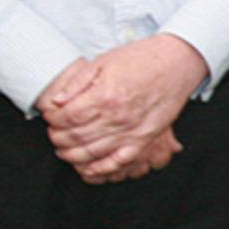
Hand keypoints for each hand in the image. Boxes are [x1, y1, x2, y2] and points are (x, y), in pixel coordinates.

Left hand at [40, 34, 209, 180]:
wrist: (177, 62)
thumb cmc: (143, 58)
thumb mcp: (104, 61)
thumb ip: (78, 82)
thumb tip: (57, 101)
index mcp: (104, 96)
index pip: (66, 118)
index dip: (52, 119)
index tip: (50, 116)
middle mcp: (115, 118)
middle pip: (74, 137)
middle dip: (57, 137)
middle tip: (54, 132)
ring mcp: (130, 131)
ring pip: (90, 153)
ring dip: (71, 154)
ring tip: (64, 148)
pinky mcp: (143, 140)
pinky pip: (116, 162)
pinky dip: (99, 169)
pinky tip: (87, 167)